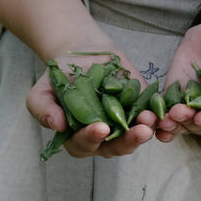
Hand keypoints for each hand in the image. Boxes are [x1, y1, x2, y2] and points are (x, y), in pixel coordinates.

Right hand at [27, 50, 156, 157]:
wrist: (81, 54)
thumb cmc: (60, 77)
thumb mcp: (42, 91)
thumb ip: (43, 109)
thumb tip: (58, 125)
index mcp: (78, 138)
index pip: (84, 146)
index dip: (92, 139)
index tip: (100, 128)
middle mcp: (104, 137)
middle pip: (116, 147)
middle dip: (128, 141)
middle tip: (138, 132)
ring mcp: (124, 124)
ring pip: (136, 136)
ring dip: (144, 131)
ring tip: (149, 121)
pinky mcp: (140, 108)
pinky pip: (150, 117)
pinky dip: (155, 116)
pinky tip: (158, 111)